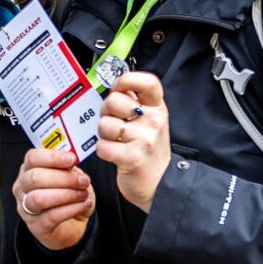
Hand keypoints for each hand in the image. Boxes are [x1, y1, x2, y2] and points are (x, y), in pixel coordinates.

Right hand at [15, 147, 94, 250]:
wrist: (73, 223)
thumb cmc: (69, 195)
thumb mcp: (70, 175)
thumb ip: (68, 166)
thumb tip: (72, 158)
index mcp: (29, 170)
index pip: (32, 158)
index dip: (53, 157)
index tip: (72, 159)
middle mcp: (22, 188)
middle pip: (35, 178)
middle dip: (64, 178)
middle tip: (83, 181)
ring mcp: (26, 208)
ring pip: (39, 198)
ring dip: (66, 195)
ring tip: (83, 194)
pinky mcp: (36, 226)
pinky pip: (52, 216)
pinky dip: (72, 209)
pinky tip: (83, 205)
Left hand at [95, 71, 171, 211]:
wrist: (160, 184)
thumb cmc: (148, 151)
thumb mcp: (149, 121)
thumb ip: (134, 103)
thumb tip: (116, 88)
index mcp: (157, 108)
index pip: (147, 81)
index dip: (127, 80)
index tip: (119, 88)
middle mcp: (153, 121)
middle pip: (115, 100)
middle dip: (106, 111)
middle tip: (114, 123)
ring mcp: (144, 140)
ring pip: (105, 124)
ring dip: (103, 134)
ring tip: (115, 141)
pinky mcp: (133, 158)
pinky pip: (103, 146)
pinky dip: (103, 151)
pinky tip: (113, 154)